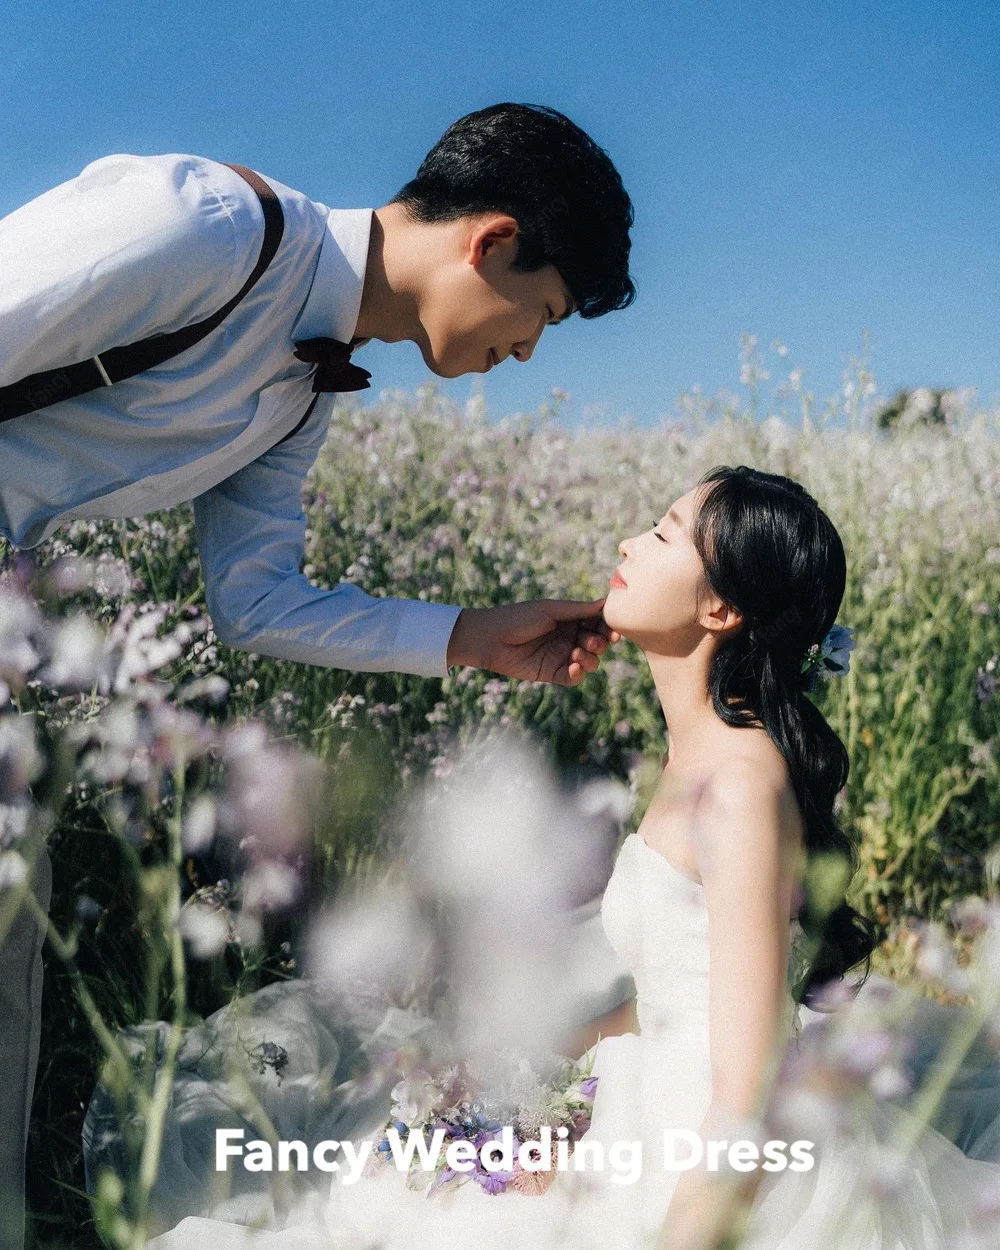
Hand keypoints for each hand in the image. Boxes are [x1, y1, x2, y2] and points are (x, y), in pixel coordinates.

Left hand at [445, 598, 621, 685]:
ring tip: (577, 653)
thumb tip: (605, 603)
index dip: (607, 627)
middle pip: (597, 644)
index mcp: (569, 620)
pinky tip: (573, 666)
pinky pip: (573, 678)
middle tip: (592, 641)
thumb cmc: (518, 618)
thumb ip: (578, 610)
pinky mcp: (552, 673)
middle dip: (600, 643)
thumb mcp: (550, 610)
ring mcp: (561, 657)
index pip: (597, 624)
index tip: (614, 629)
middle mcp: (569, 638)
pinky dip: (578, 673)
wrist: (490, 638)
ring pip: (589, 662)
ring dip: (590, 658)